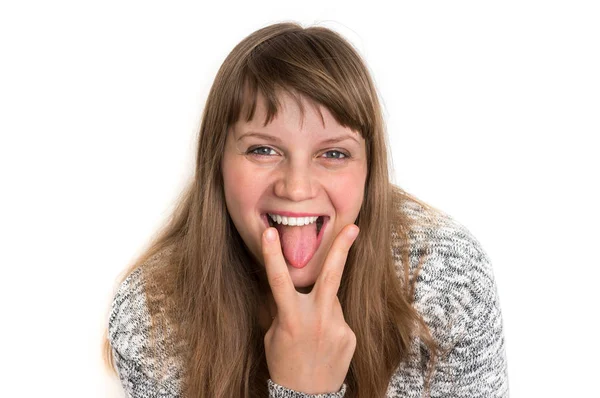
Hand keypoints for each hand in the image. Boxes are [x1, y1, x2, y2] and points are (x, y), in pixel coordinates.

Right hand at [261, 224, 358, 394]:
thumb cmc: (284, 364)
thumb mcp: (274, 335)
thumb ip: (285, 310)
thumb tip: (294, 289)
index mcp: (291, 318)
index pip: (279, 281)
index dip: (273, 255)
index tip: (270, 232)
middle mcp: (317, 319)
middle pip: (331, 276)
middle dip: (342, 248)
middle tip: (354, 226)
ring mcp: (337, 328)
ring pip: (331, 300)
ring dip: (323, 305)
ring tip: (313, 332)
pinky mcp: (350, 337)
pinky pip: (339, 319)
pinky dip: (330, 324)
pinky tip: (324, 343)